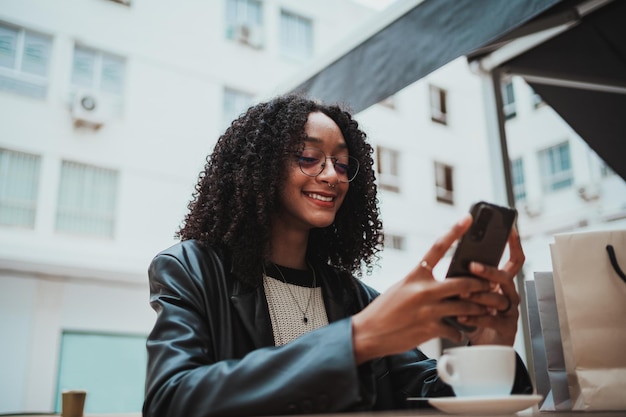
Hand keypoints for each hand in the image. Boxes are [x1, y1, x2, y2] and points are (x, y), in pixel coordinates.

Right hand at [352, 215, 492, 364]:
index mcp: (415, 275)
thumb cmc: (384, 310)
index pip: (438, 247)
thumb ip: (421, 282)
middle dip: (481, 284)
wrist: (369, 333)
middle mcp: (423, 290)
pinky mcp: (430, 329)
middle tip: (492, 285)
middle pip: (463, 282)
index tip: (468, 219)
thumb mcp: (401, 288)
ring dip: (478, 309)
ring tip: (485, 310)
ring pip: (465, 306)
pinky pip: (456, 330)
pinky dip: (461, 332)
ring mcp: (428, 310)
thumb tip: (442, 279)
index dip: (455, 231)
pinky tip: (461, 332)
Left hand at [457, 225, 524, 345]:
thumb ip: (466, 278)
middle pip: (505, 277)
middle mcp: (510, 294)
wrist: (483, 348)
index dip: (515, 244)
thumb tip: (452, 261)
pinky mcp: (506, 328)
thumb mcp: (470, 293)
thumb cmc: (474, 315)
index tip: (510, 228)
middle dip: (488, 270)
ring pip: (498, 298)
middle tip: (471, 266)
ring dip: (479, 295)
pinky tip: (462, 316)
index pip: (514, 260)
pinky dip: (475, 317)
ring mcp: (510, 311)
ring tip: (463, 295)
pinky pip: (492, 319)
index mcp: (503, 282)